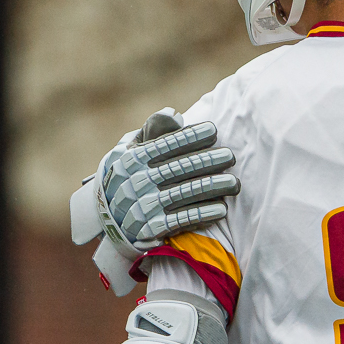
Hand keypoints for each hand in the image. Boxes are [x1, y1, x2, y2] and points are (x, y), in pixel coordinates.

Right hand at [70, 109, 238, 293]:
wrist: (109, 219)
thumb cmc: (129, 175)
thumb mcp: (131, 150)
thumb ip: (152, 131)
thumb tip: (174, 114)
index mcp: (132, 159)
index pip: (164, 144)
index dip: (190, 137)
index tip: (213, 130)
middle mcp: (136, 181)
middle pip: (178, 168)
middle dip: (207, 161)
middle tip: (231, 156)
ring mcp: (143, 206)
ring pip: (183, 194)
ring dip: (211, 188)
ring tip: (234, 183)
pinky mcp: (150, 228)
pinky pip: (180, 220)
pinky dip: (201, 214)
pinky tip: (222, 209)